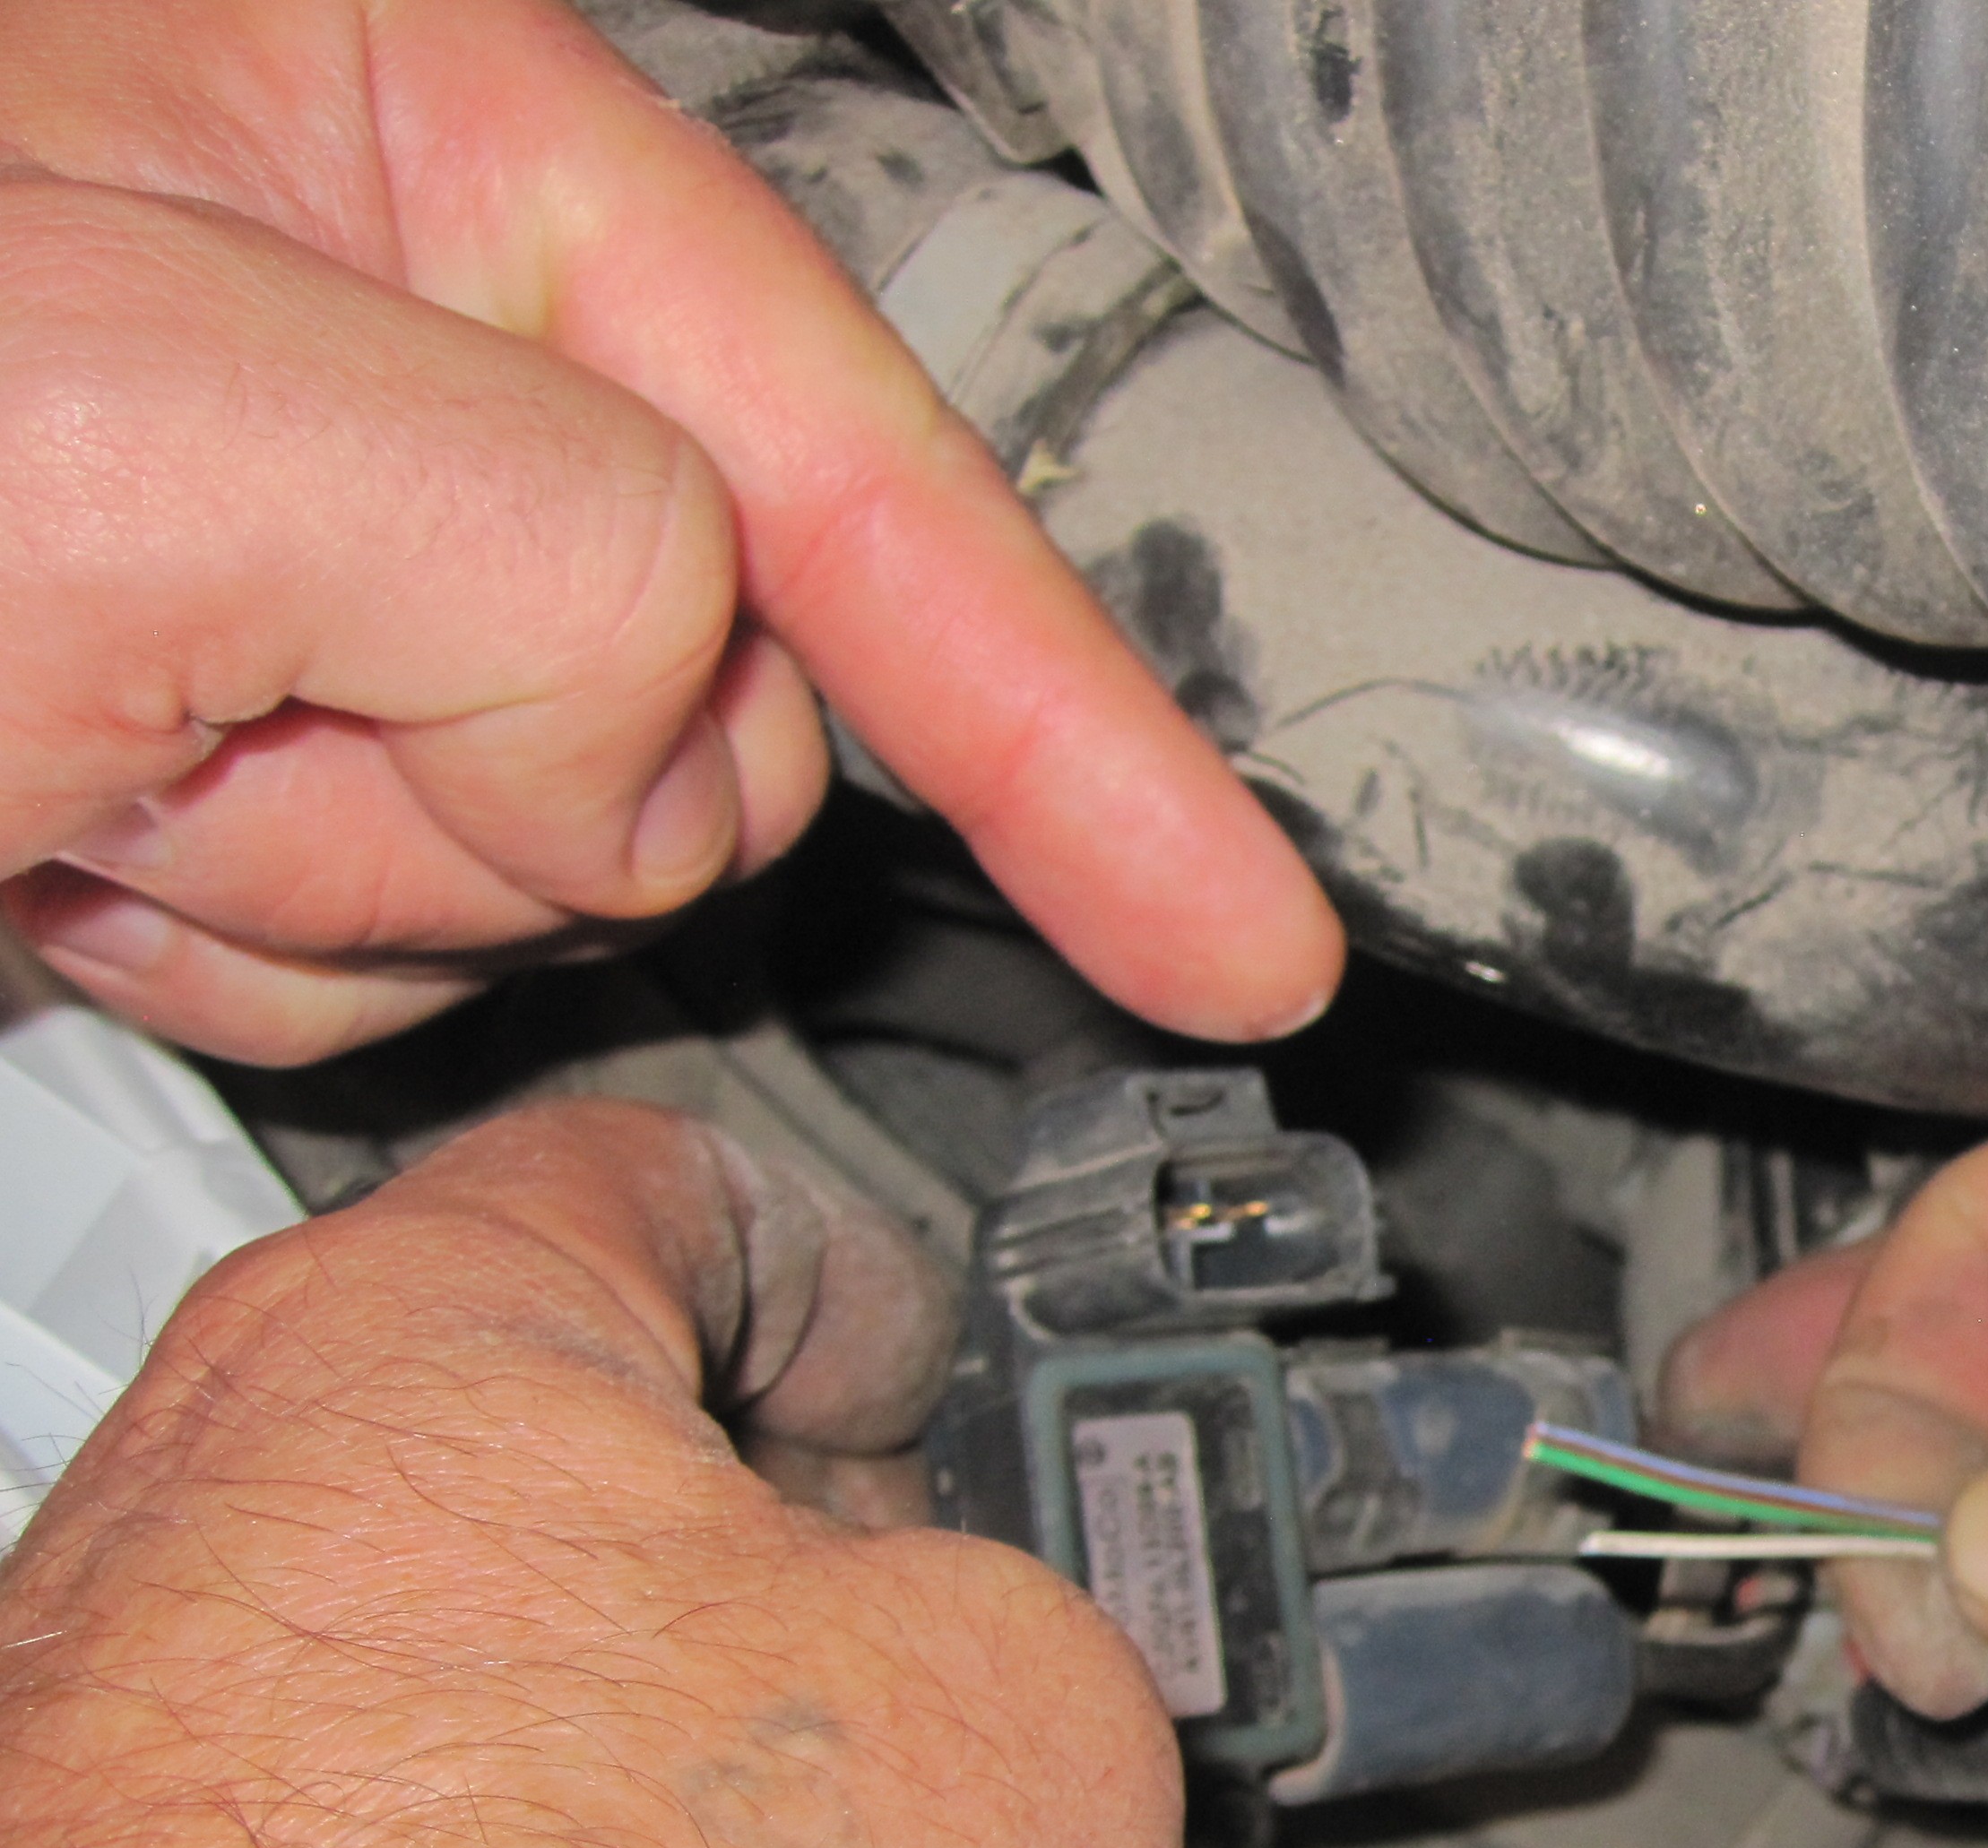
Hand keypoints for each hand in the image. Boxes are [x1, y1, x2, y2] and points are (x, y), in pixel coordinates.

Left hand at [0, 0, 1340, 1063]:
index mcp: (397, 132)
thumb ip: (553, 542)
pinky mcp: (199, 749)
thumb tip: (668, 739)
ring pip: (555, 857)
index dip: (1087, 735)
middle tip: (208, 723)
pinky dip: (236, 952)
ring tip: (81, 771)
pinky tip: (59, 845)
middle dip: (519, 793)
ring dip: (336, 885)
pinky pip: (373, 948)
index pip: (868, 460)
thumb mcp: (125, 415)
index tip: (1246, 943)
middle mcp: (375, 341)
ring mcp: (287, 567)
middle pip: (713, 697)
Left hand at [0, 1104, 1192, 1847]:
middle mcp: (172, 1570)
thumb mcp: (1042, 1729)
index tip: (964, 1386)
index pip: (667, 1180)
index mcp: (399, 1370)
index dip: (883, 1272)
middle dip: (795, 1626)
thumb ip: (1023, 1594)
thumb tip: (982, 1649)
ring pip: (491, 1783)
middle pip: (558, 1507)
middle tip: (971, 1744)